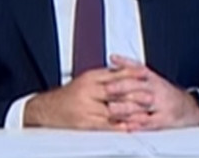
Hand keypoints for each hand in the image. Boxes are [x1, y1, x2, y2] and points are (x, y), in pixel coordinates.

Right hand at [24, 65, 147, 129]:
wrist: (48, 109)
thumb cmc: (68, 95)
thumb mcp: (86, 80)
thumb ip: (104, 77)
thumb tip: (125, 72)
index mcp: (90, 77)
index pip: (114, 73)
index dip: (131, 73)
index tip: (145, 73)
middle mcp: (88, 90)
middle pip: (116, 91)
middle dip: (135, 94)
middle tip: (150, 96)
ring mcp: (86, 107)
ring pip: (113, 109)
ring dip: (131, 111)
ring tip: (145, 112)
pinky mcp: (85, 122)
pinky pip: (106, 124)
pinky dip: (120, 126)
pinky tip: (130, 126)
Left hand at [105, 55, 198, 130]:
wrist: (188, 108)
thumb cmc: (164, 92)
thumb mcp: (151, 77)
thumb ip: (132, 68)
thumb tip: (113, 60)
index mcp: (152, 78)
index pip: (137, 70)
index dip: (123, 68)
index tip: (110, 66)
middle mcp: (156, 90)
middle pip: (137, 87)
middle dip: (121, 88)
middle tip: (107, 89)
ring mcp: (160, 105)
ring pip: (141, 105)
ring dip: (125, 107)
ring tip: (112, 108)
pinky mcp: (163, 120)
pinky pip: (149, 122)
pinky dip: (137, 125)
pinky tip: (127, 126)